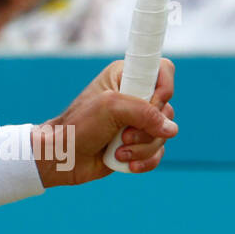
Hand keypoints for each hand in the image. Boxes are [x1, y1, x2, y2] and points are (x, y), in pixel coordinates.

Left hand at [33, 59, 176, 186]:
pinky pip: (159, 152)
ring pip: (164, 134)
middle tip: (123, 134)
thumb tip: (171, 129)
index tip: (149, 104)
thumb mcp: (110, 109)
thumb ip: (144, 112)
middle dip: (148, 128)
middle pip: (167, 109)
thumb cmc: (79, 126)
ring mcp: (137, 121)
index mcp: (125, 76)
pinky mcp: (138, 143)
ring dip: (143, 148)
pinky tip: (127, 163)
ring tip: (118, 151)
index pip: (162, 70)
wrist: (64, 157)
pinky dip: (145, 160)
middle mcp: (134, 96)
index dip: (163, 89)